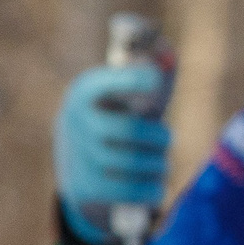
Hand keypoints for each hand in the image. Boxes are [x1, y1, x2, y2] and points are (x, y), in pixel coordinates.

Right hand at [53, 60, 172, 244]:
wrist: (80, 158)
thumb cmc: (119, 112)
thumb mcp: (130, 86)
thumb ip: (155, 62)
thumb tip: (166, 54)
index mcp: (86, 90)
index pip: (104, 83)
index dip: (131, 79)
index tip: (156, 79)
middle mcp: (77, 122)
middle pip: (127, 130)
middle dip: (158, 136)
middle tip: (167, 138)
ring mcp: (78, 157)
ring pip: (133, 162)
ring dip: (159, 163)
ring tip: (161, 161)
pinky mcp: (87, 189)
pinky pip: (131, 190)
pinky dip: (153, 187)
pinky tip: (156, 181)